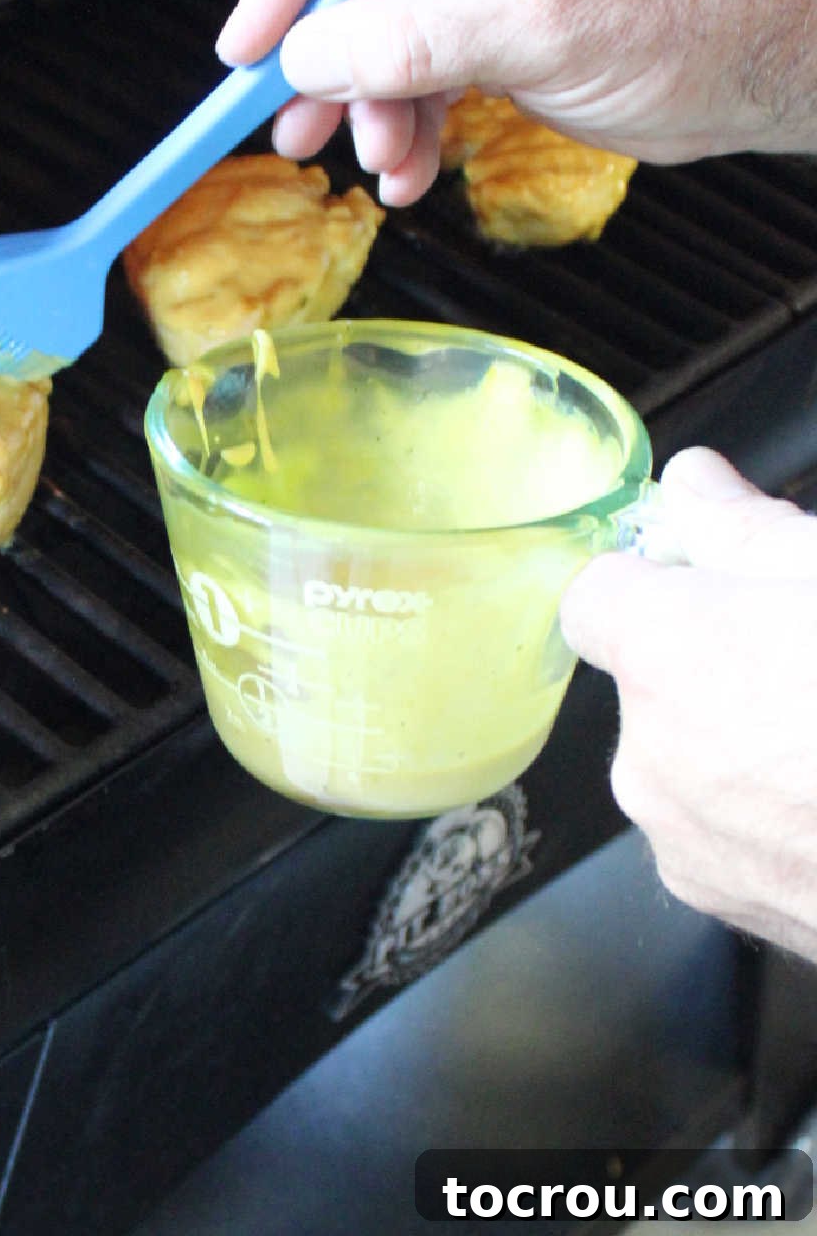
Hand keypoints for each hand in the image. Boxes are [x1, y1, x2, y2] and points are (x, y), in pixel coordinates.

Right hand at [217, 0, 816, 205]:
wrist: (754, 73)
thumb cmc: (686, 19)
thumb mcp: (541, 27)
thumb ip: (418, 39)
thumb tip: (310, 56)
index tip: (246, 48)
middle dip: (331, 66)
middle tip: (293, 127)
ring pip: (386, 40)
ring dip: (373, 111)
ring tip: (380, 164)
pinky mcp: (494, 26)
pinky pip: (422, 75)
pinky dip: (410, 127)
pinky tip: (409, 169)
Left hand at [560, 447, 816, 961]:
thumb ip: (744, 528)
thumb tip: (691, 484)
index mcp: (667, 656)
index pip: (595, 597)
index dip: (649, 582)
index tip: (704, 581)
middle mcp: (651, 754)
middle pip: (648, 682)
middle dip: (710, 664)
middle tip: (805, 657)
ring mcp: (687, 842)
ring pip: (685, 760)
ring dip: (740, 743)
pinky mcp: (727, 905)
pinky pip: (720, 832)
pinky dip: (766, 814)